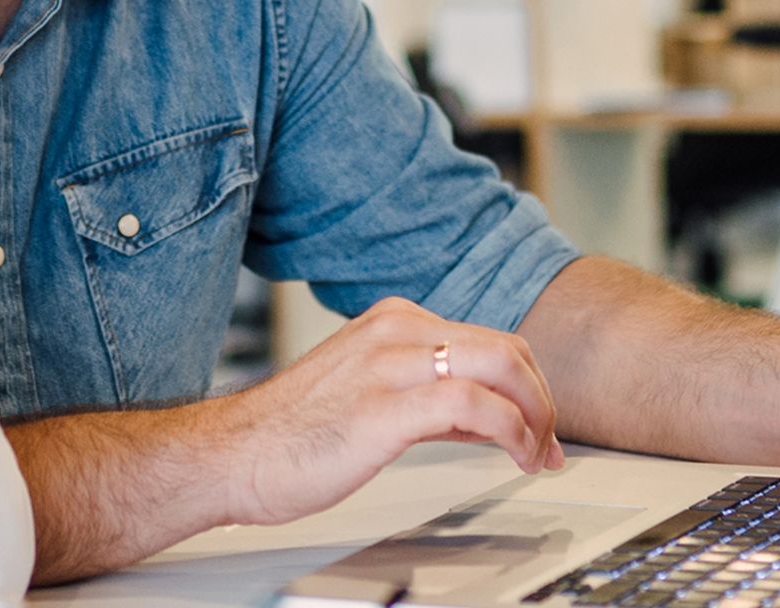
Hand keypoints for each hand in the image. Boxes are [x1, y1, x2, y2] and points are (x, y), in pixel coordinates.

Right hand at [213, 298, 566, 526]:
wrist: (230, 456)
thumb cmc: (288, 437)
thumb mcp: (369, 398)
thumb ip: (427, 400)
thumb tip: (480, 419)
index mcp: (393, 323)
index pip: (488, 340)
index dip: (527, 386)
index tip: (539, 426)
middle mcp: (395, 332)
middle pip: (506, 348)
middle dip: (542, 399)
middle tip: (549, 443)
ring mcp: (389, 365)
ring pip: (500, 366)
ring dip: (535, 416)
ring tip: (537, 454)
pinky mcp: (384, 407)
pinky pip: (473, 406)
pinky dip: (511, 430)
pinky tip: (514, 455)